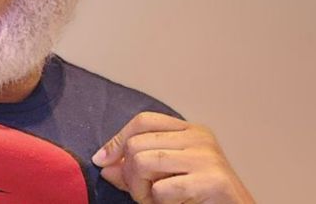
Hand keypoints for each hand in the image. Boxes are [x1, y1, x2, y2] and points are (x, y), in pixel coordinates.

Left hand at [91, 112, 253, 203]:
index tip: (103, 160)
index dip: (117, 139)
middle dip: (129, 174)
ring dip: (140, 190)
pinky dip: (159, 203)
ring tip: (154, 200)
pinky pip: (163, 189)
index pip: (143, 120)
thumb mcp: (164, 176)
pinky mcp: (213, 181)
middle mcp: (199, 138)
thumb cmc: (202, 198)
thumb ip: (135, 168)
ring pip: (143, 162)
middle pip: (137, 143)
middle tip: (141, 193)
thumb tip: (104, 164)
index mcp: (190, 130)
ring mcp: (207, 157)